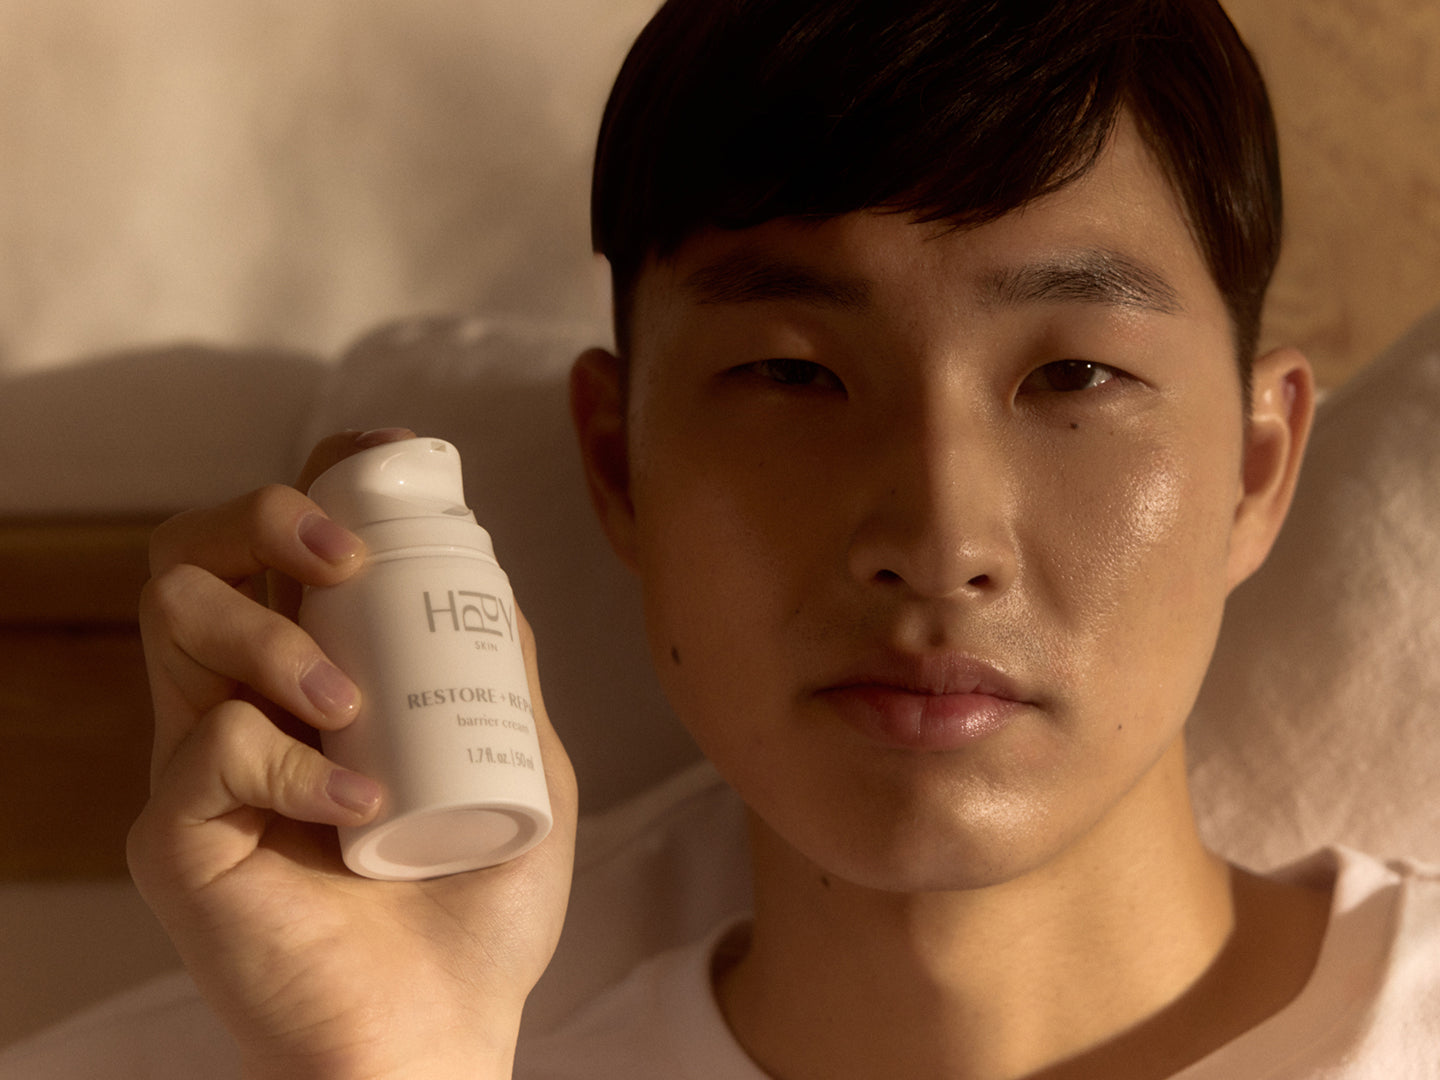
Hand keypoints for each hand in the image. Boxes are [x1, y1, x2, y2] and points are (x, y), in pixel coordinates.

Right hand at [128, 430, 576, 1079]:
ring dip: (269, 635)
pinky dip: (289, 761)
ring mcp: (201, 764)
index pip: (272, 550)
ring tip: (350, 703)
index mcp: (311, 677)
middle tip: (347, 560)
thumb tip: (494, 573)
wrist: (443, 1030)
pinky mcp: (177, 833)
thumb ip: (500, 671)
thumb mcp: (518, 763)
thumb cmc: (477, 910)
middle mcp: (243, 703)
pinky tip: (357, 808)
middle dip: (262, 518)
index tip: (375, 467)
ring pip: (175, 617)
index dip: (307, 489)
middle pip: (193, 553)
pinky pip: (207, 747)